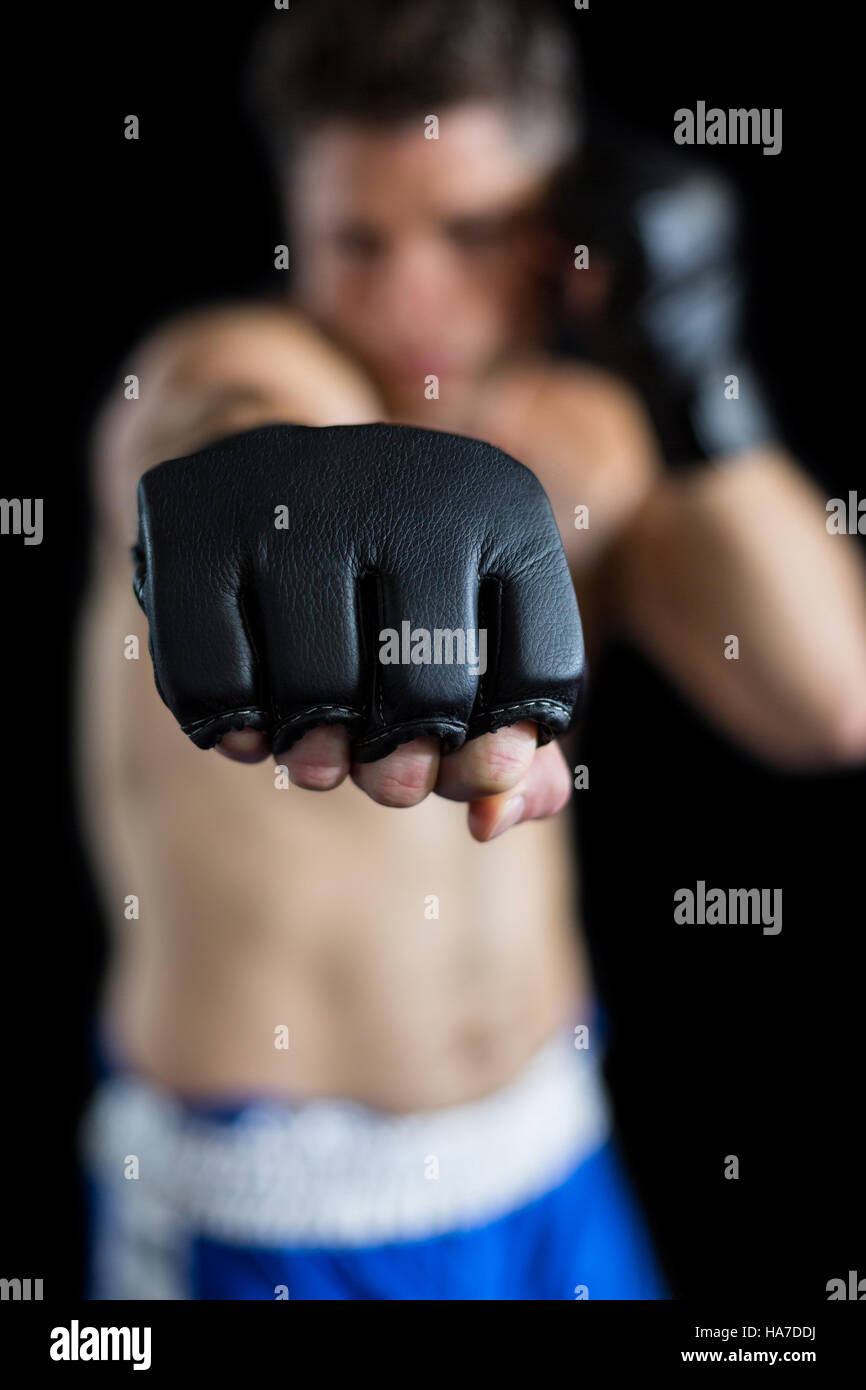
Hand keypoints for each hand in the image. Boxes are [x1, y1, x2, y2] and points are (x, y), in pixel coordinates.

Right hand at [133, 421, 583, 829]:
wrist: (272, 481)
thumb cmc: (394, 587)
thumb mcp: (472, 643)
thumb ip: (509, 741)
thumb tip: (494, 821)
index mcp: (503, 504)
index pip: (539, 678)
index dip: (501, 751)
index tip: (462, 752)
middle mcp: (406, 481)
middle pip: (428, 695)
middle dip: (407, 766)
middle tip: (388, 775)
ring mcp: (293, 493)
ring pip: (315, 693)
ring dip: (317, 758)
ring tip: (320, 754)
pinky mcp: (194, 522)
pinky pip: (213, 685)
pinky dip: (235, 732)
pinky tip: (255, 727)